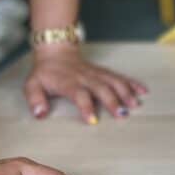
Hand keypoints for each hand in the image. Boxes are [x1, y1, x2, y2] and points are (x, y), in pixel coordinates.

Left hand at [24, 44, 146, 123]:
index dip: (86, 107)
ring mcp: (97, 74)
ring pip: (114, 82)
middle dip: (113, 101)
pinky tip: (143, 90)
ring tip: (135, 105)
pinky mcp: (104, 72)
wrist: (56, 52)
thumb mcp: (32, 85)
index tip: (93, 121)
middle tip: (123, 114)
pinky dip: (132, 83)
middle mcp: (85, 78)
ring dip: (126, 93)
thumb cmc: (46, 73)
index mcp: (69, 83)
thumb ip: (35, 99)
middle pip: (102, 89)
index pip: (79, 95)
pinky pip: (120, 77)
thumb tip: (40, 114)